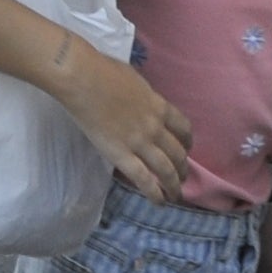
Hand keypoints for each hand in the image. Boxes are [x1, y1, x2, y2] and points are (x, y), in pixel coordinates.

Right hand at [44, 38, 191, 202]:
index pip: (183, 127)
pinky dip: (155, 193)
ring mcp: (140, 143)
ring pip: (166, 170)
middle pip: (178, 152)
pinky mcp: (122, 156)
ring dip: (174, 184)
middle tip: (183, 176)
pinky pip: (144, 180)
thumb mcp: (134, 79)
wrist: (83, 79)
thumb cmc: (103, 70)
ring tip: (176, 194)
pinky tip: (159, 201)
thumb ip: (143, 95)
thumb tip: (141, 100)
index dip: (187, 141)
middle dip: (183, 167)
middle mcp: (156, 127)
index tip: (187, 148)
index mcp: (159, 106)